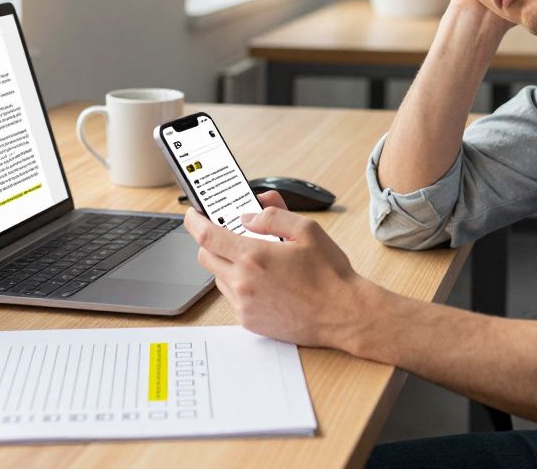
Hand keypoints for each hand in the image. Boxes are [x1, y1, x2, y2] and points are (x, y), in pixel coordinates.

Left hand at [182, 191, 369, 347]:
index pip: (206, 235)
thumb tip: (249, 214)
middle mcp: (243, 282)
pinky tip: (265, 283)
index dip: (194, 222)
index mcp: (254, 256)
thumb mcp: (307, 230)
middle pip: (206, 257)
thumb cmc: (329, 275)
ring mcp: (244, 305)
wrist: (343, 315)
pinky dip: (240, 286)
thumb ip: (273, 216)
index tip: (193, 214)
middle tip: (228, 235)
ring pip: (219, 278)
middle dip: (211, 242)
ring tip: (258, 261)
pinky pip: (233, 298)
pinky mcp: (249, 322)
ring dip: (228, 265)